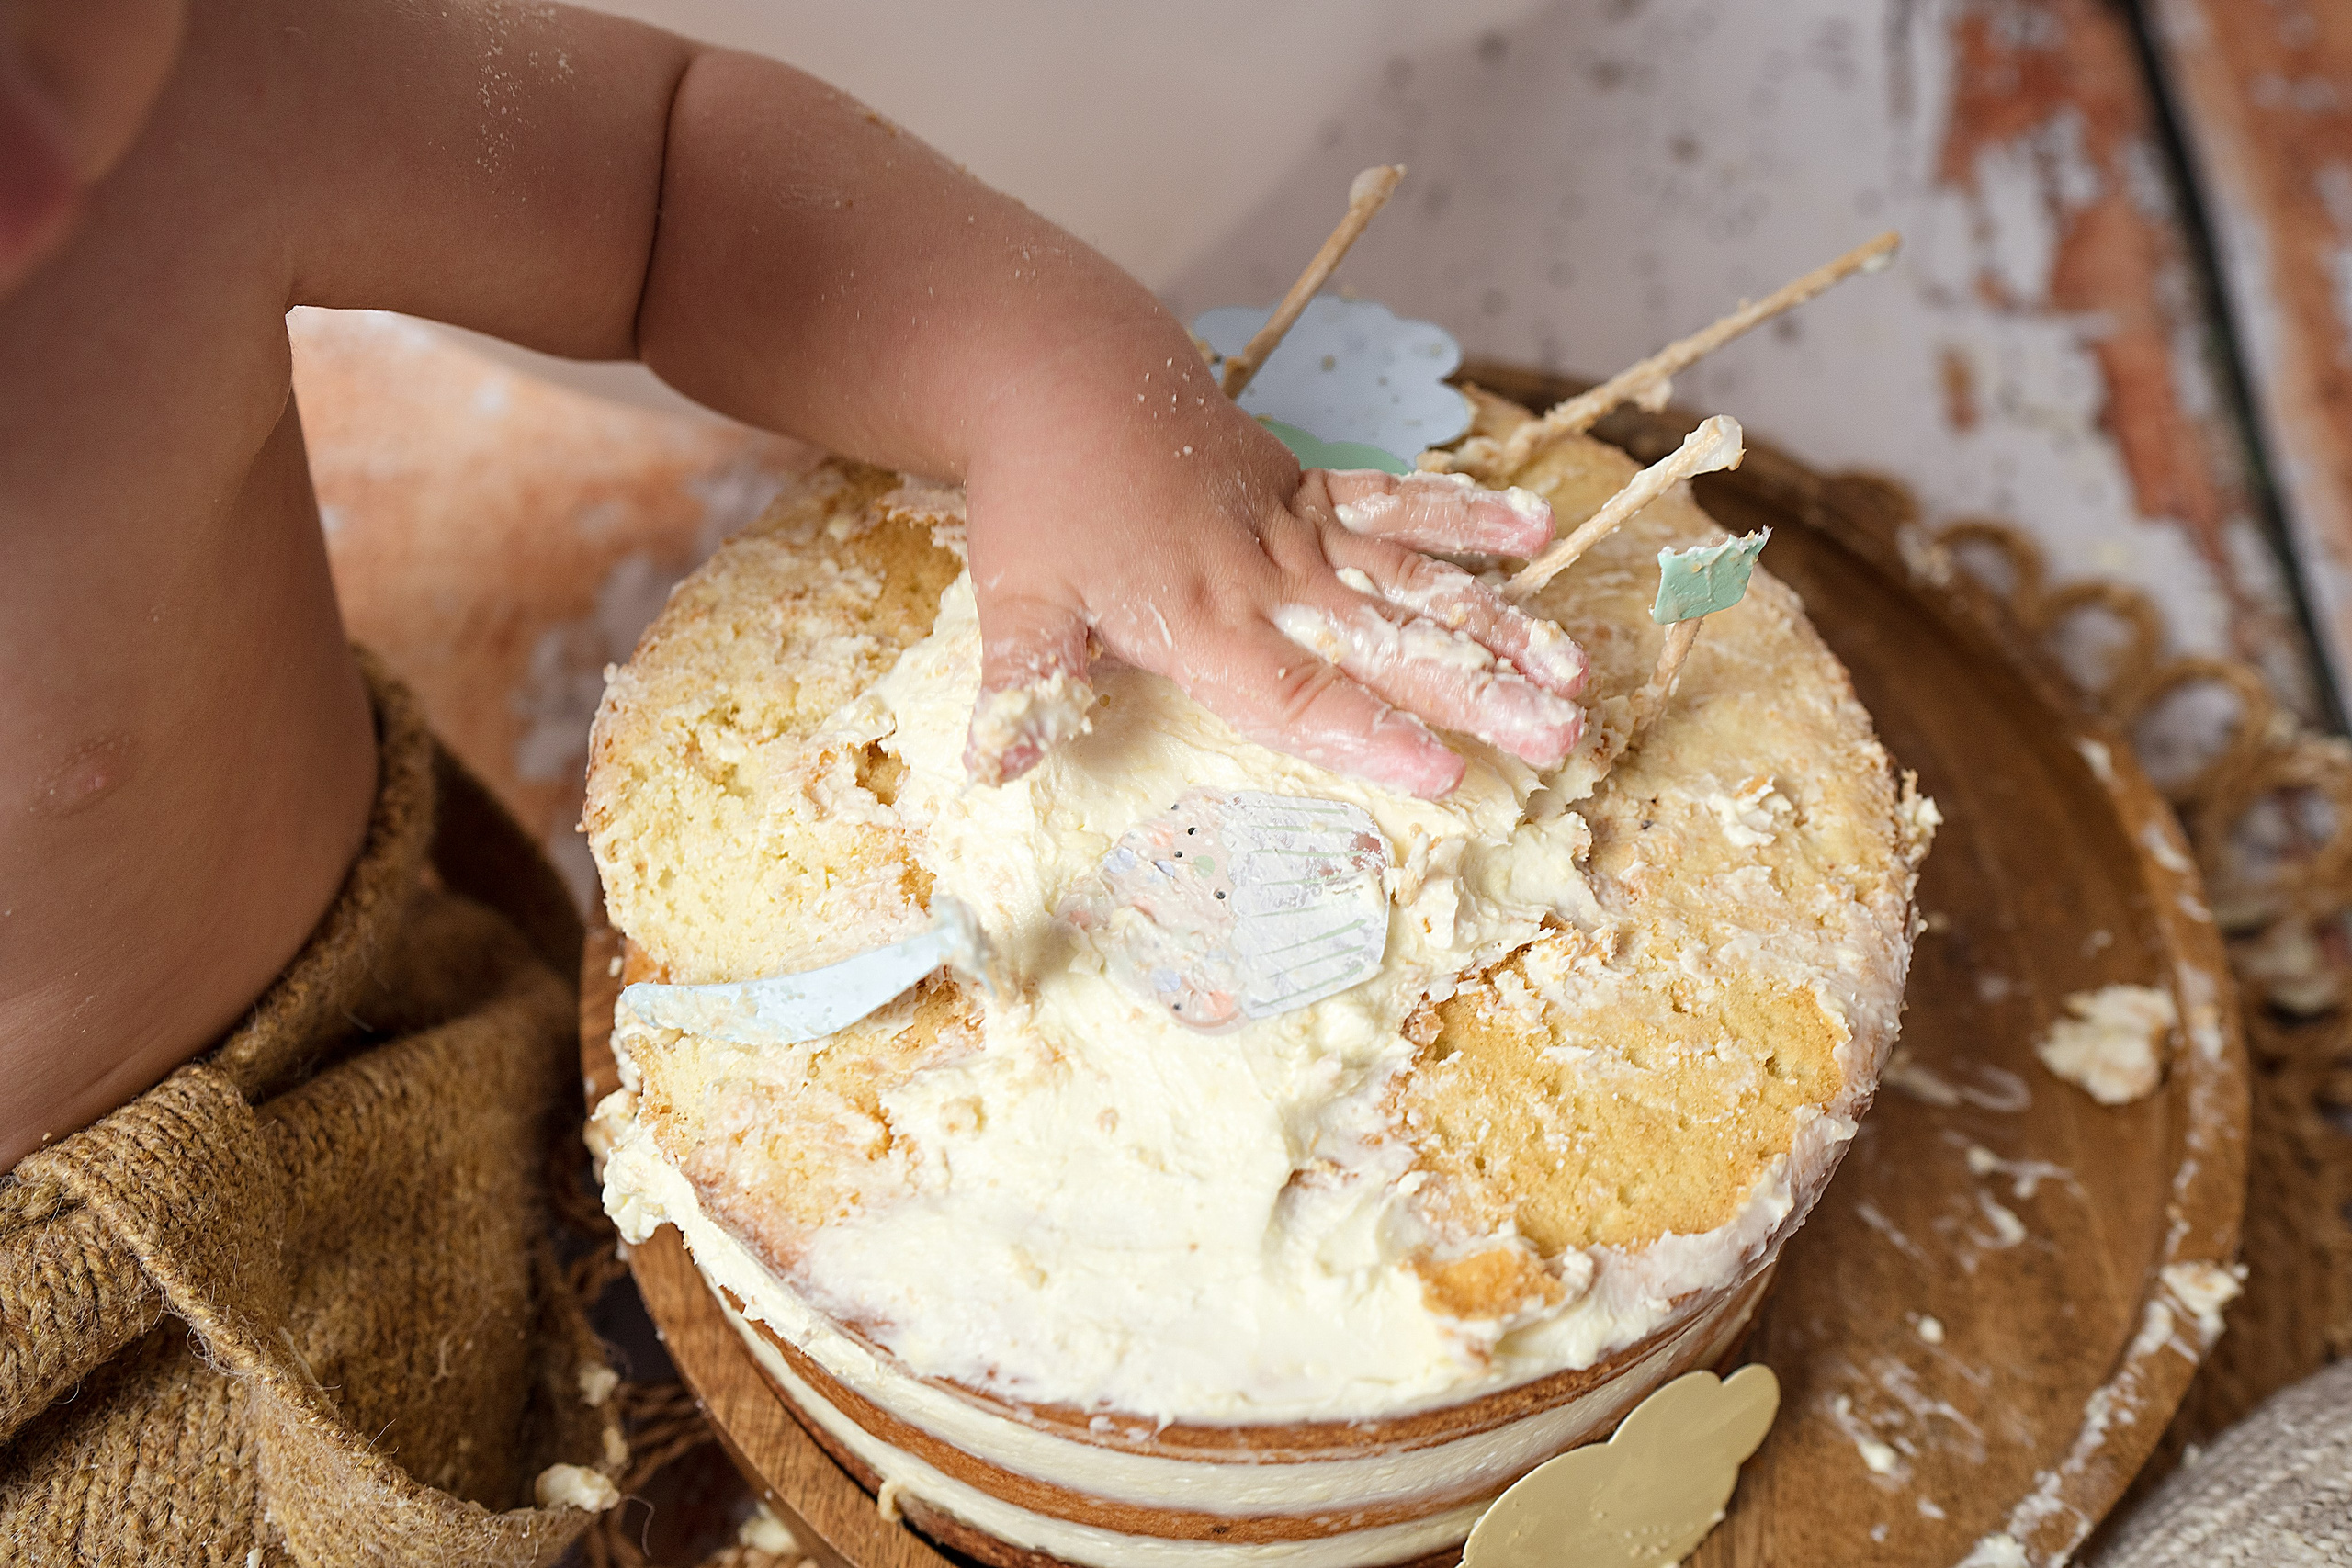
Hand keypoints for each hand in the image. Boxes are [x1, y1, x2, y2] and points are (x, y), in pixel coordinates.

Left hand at [962, 329, 1585, 798]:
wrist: (1059, 372)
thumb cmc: (1037, 496)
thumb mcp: (1017, 593)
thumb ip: (1025, 682)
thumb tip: (994, 771)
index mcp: (1199, 619)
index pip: (1296, 695)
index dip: (1370, 738)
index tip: (1443, 773)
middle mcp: (1264, 576)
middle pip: (1387, 643)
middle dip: (1477, 692)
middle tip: (1555, 732)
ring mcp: (1294, 526)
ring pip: (1414, 577)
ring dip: (1496, 621)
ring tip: (1572, 663)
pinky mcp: (1305, 485)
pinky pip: (1396, 500)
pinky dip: (1462, 513)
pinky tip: (1535, 527)